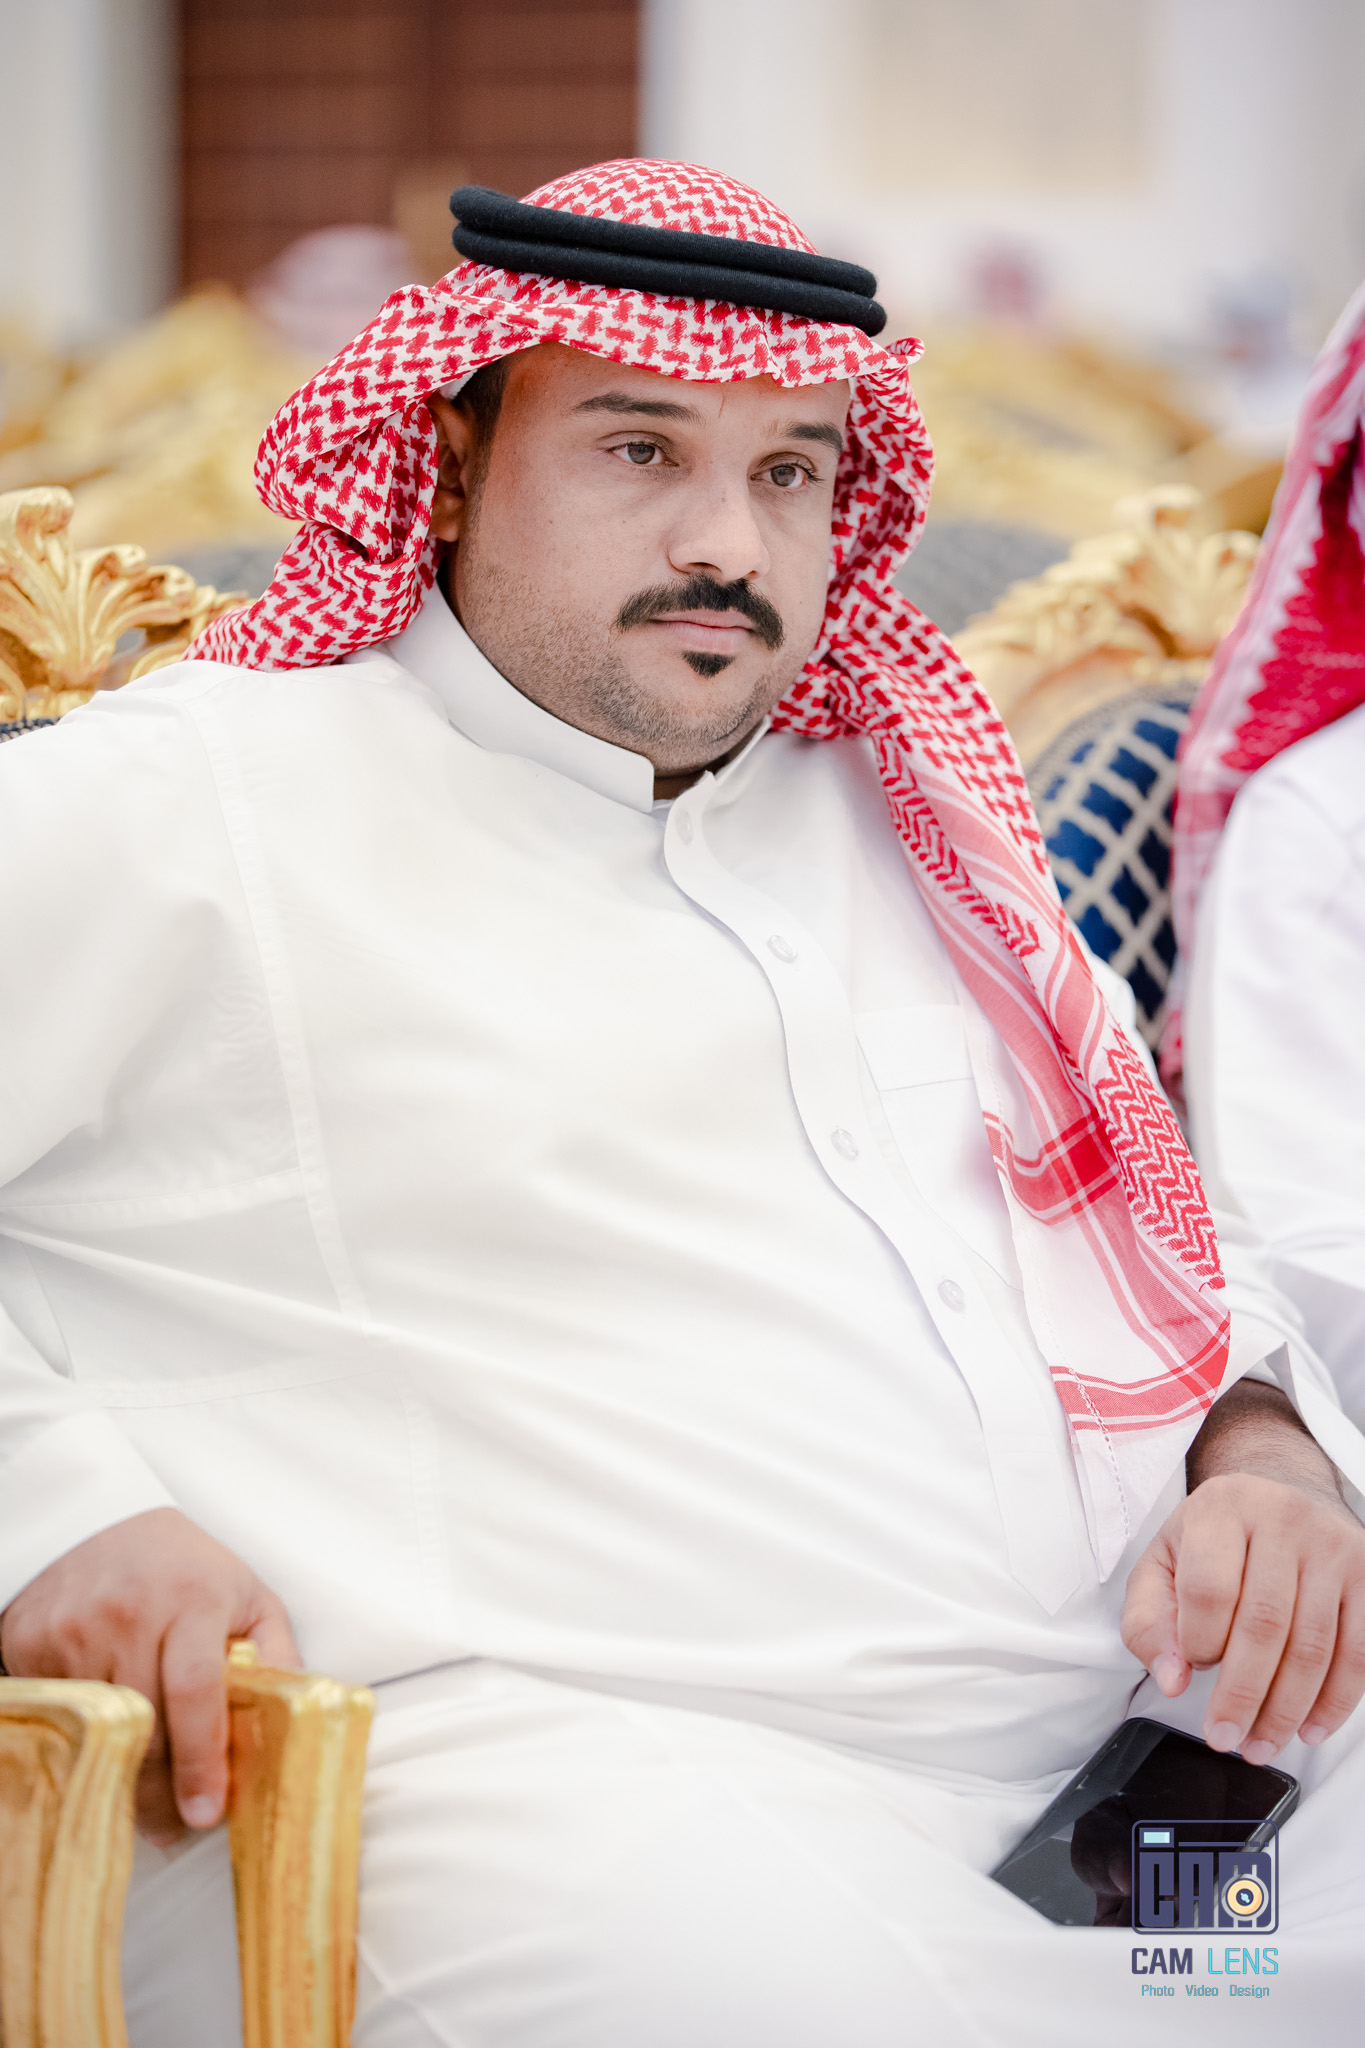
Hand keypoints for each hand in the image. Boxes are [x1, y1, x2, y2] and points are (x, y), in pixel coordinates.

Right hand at [0, 1508, 298, 1841]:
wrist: (95, 1524)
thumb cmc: (185, 1568)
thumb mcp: (247, 1594)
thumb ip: (276, 1655)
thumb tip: (294, 1722)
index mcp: (194, 1598)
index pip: (197, 1690)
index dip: (202, 1760)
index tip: (208, 1810)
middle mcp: (130, 1613)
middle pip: (148, 1726)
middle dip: (166, 1790)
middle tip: (180, 1825)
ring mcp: (74, 1630)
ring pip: (103, 1735)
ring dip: (126, 1777)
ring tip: (149, 1801)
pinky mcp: (31, 1646)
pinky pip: (64, 1720)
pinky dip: (87, 1746)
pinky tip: (109, 1753)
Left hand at [1122, 1471, 1364, 1762]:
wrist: (1280, 1488)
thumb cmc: (1216, 1536)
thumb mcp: (1163, 1562)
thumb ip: (1149, 1621)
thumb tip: (1172, 1678)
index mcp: (1223, 1508)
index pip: (1210, 1590)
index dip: (1198, 1643)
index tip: (1192, 1668)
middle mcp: (1283, 1518)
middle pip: (1265, 1625)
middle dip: (1243, 1696)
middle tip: (1225, 1738)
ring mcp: (1333, 1546)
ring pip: (1314, 1646)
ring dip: (1287, 1710)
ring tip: (1261, 1744)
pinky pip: (1358, 1652)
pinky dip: (1335, 1701)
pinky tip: (1310, 1728)